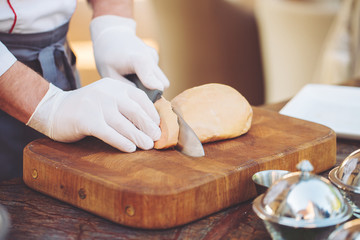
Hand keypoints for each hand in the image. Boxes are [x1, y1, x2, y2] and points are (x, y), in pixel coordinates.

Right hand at [27, 78, 160, 151]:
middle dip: (148, 126)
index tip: (158, 125)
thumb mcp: (106, 98)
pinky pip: (109, 133)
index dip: (151, 113)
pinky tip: (130, 149)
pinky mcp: (86, 120)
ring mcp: (96, 106)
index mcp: (114, 86)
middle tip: (157, 137)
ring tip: (148, 145)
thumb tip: (148, 123)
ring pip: (123, 124)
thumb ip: (123, 105)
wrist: (53, 109)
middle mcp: (107, 93)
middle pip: (134, 111)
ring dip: (138, 136)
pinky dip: (121, 142)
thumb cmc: (86, 108)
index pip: (139, 98)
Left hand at [90, 15, 169, 90]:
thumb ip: (126, 87)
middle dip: (152, 91)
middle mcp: (151, 57)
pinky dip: (149, 77)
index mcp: (139, 60)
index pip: (156, 84)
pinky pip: (157, 74)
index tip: (144, 99)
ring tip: (133, 81)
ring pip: (162, 79)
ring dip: (151, 84)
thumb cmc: (107, 56)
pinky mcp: (155, 57)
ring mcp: (154, 56)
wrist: (111, 33)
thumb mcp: (109, 74)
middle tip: (136, 91)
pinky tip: (135, 72)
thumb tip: (141, 97)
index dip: (152, 95)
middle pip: (162, 84)